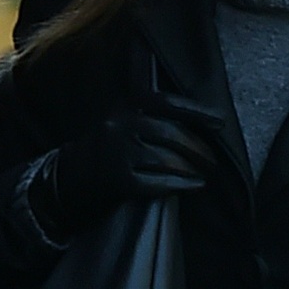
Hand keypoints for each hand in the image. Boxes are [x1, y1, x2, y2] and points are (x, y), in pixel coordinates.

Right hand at [46, 94, 221, 231]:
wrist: (69, 175)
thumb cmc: (109, 145)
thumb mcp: (123, 117)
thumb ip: (153, 113)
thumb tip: (201, 117)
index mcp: (125, 106)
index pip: (167, 103)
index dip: (197, 112)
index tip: (220, 123)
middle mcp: (120, 126)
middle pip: (171, 134)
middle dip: (199, 148)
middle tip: (213, 160)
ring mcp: (118, 153)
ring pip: (168, 159)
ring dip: (193, 168)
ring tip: (205, 172)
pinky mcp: (118, 180)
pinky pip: (159, 182)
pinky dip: (182, 184)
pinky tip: (195, 185)